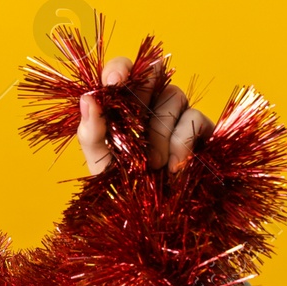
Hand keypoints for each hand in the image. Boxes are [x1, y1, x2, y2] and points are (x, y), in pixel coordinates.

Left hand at [77, 57, 212, 175]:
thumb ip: (91, 131)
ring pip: (174, 96)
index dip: (120, 68)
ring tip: (153, 164)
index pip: (122, 70)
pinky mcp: (200, 128)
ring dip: (159, 132)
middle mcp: (150, 103)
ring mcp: (176, 114)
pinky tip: (174, 167)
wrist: (152, 217)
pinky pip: (194, 118)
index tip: (114, 81)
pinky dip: (182, 143)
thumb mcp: (99, 161)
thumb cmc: (120, 186)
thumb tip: (87, 98)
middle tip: (134, 111)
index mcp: (122, 104)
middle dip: (146, 86)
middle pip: (154, 71)